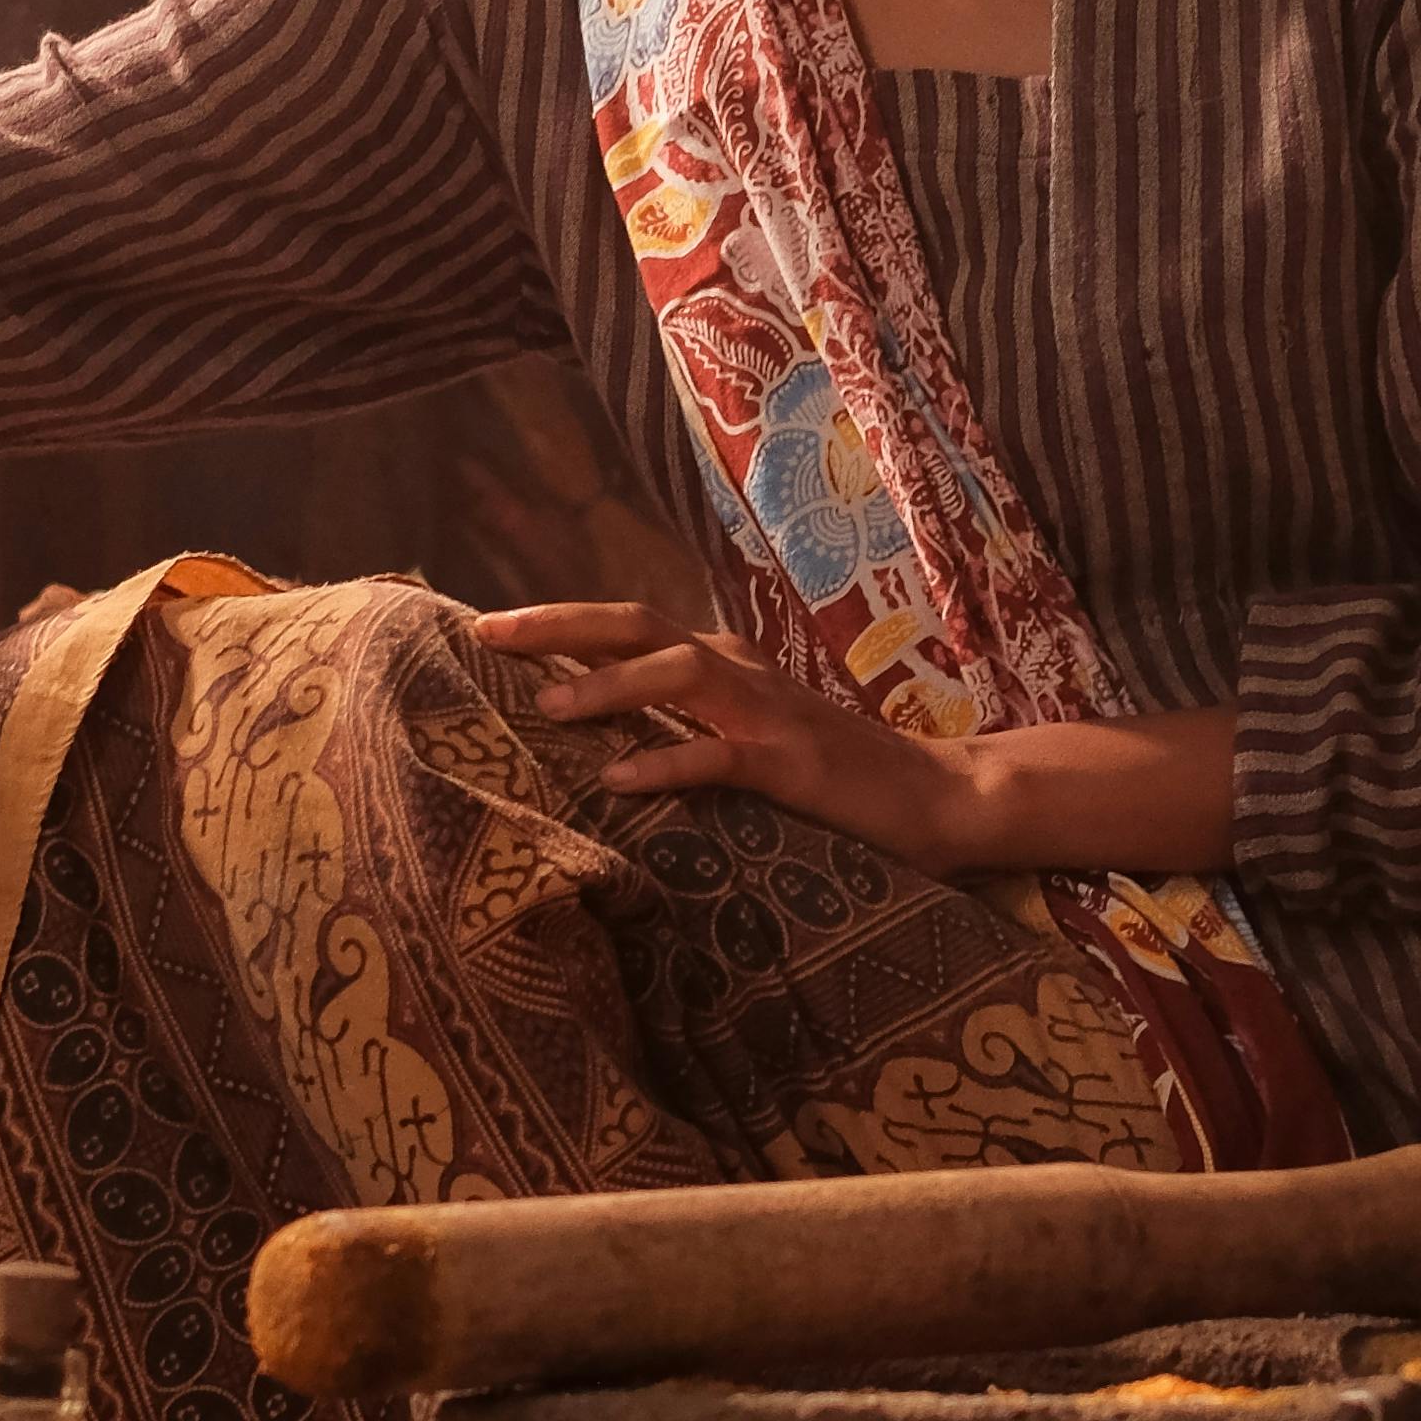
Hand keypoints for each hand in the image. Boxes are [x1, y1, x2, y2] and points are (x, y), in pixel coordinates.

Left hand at [474, 599, 958, 861]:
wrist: (934, 799)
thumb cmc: (830, 779)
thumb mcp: (745, 741)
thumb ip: (683, 727)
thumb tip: (595, 740)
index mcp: (722, 663)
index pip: (627, 626)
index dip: (557, 622)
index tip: (486, 627)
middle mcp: (739, 671)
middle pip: (637, 626)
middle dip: (559, 625)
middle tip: (487, 633)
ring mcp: (768, 712)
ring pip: (678, 672)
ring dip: (610, 686)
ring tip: (548, 706)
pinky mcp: (793, 762)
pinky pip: (721, 755)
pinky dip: (668, 762)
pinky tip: (621, 781)